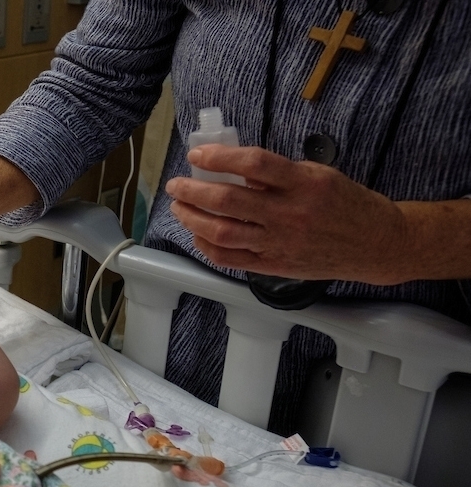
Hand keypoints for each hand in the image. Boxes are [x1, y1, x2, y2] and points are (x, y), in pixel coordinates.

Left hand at [166, 145, 408, 284]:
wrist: (374, 244)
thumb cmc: (346, 204)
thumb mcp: (318, 175)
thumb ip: (278, 174)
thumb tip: (235, 169)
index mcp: (303, 184)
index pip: (253, 164)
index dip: (219, 157)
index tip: (198, 154)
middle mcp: (288, 214)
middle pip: (228, 201)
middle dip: (193, 191)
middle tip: (177, 184)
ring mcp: (279, 243)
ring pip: (223, 232)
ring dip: (193, 218)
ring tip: (179, 207)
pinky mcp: (273, 265)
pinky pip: (230, 258)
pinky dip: (207, 246)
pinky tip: (197, 233)